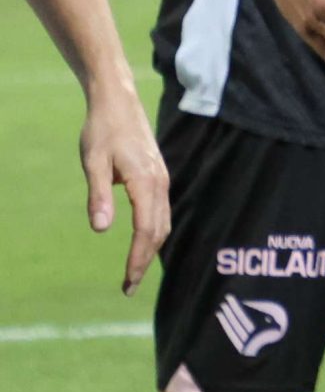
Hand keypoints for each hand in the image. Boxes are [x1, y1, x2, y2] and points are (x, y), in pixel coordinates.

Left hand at [80, 83, 168, 295]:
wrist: (119, 103)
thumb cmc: (102, 131)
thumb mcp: (93, 163)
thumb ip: (98, 196)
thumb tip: (101, 230)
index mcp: (145, 182)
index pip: (145, 230)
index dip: (137, 258)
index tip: (128, 282)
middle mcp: (160, 184)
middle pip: (158, 231)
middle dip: (145, 261)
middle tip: (128, 288)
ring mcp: (162, 180)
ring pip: (163, 223)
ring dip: (151, 249)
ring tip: (134, 272)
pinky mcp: (158, 177)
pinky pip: (161, 212)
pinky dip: (154, 233)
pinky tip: (144, 243)